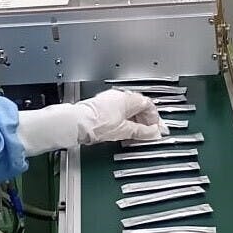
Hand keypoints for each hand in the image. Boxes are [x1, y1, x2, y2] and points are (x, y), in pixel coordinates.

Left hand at [15, 90, 165, 154]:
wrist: (76, 124)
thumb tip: (153, 133)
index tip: (156, 129)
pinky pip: (118, 113)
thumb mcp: (125, 130)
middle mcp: (119, 96)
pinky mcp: (101, 107)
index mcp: (128, 98)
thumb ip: (142, 132)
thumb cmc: (97, 123)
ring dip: (134, 122)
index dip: (155, 118)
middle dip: (145, 121)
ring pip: (128, 110)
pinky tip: (122, 132)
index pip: (149, 105)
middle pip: (139, 107)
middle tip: (148, 134)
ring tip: (134, 136)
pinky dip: (124, 122)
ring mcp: (109, 100)